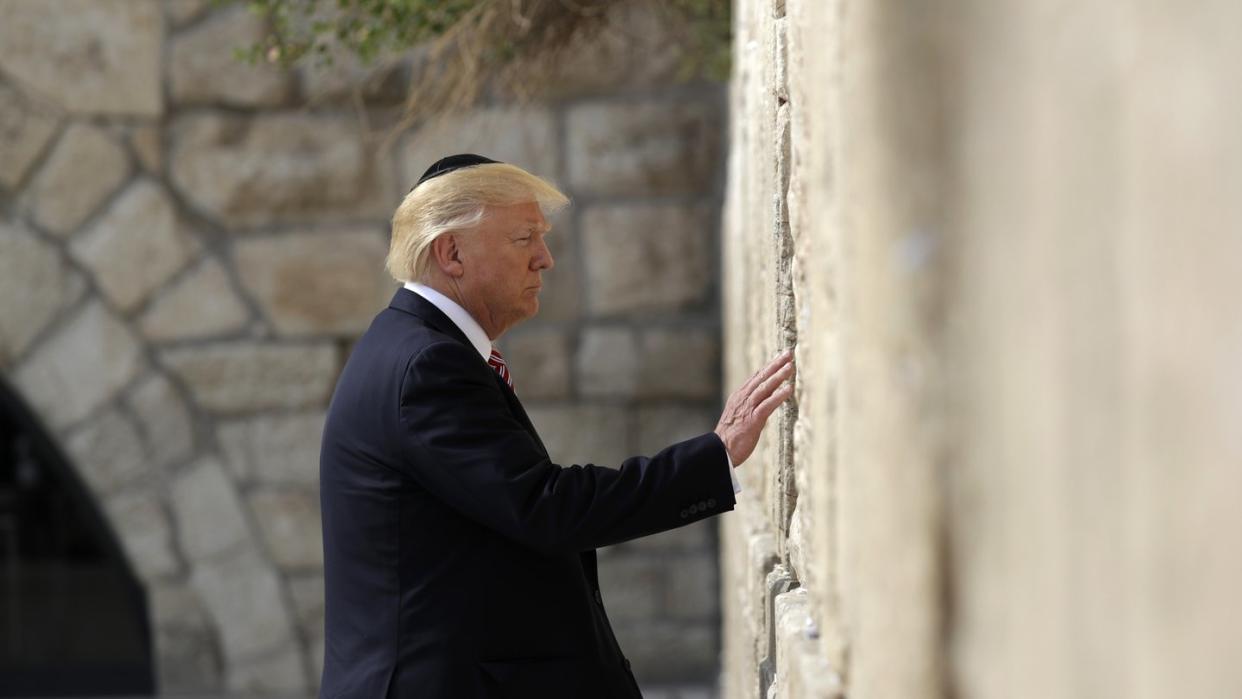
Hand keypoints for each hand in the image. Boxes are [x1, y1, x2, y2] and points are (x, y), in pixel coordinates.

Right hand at [714, 349, 794, 465]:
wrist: (718, 450)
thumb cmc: (729, 437)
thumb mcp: (738, 416)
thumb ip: (749, 407)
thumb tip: (762, 403)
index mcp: (739, 397)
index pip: (756, 377)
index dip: (768, 366)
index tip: (780, 357)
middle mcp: (743, 399)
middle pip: (761, 377)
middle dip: (775, 364)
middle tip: (789, 353)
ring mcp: (747, 408)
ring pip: (765, 387)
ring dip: (779, 376)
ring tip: (791, 366)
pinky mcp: (753, 419)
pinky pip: (768, 404)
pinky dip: (779, 395)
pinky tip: (789, 388)